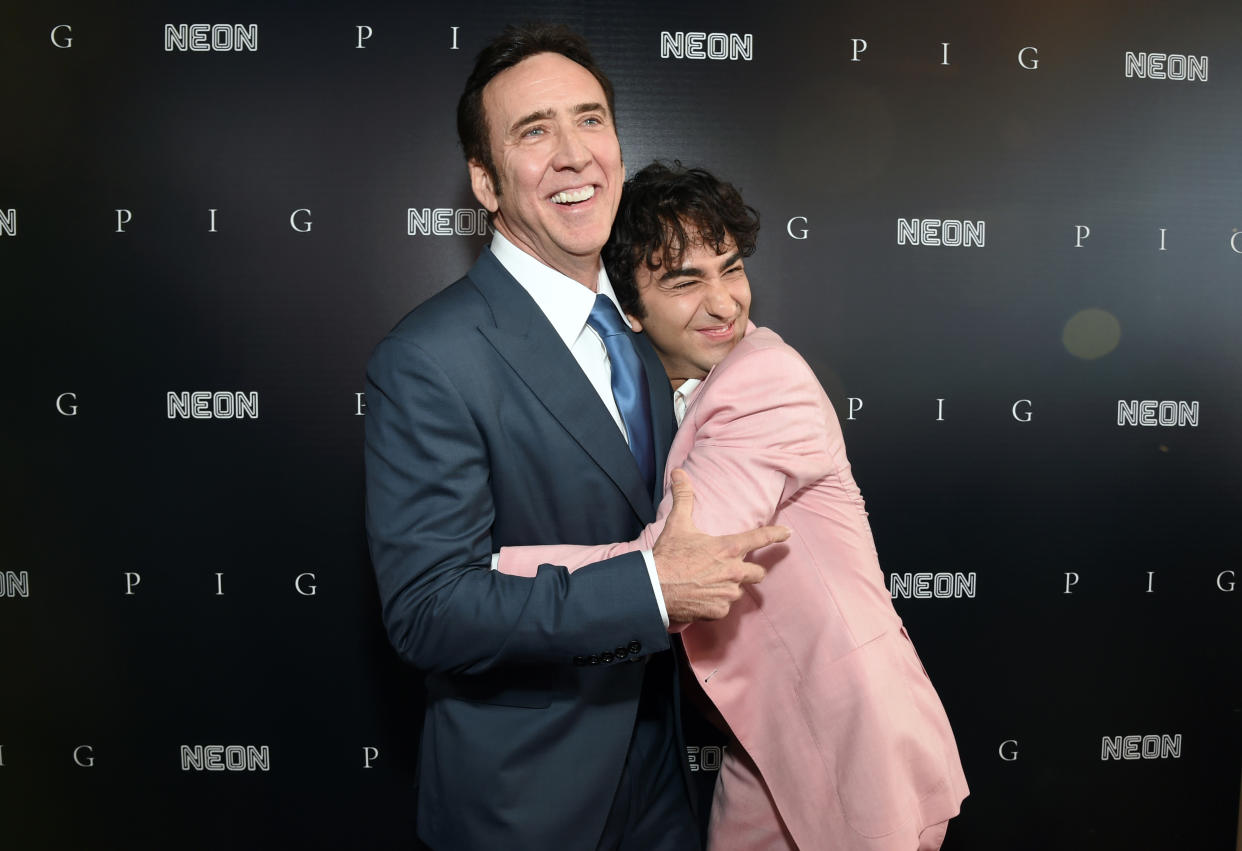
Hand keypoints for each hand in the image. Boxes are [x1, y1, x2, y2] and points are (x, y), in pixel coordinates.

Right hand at [652, 469, 789, 622]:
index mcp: (729, 548)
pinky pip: (725, 607)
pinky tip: (701, 597)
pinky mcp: (719, 611)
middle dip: (750, 571)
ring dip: (729, 587)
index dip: (776, 535)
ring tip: (708, 583)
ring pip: (739, 591)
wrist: (653, 588)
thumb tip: (679, 473)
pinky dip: (716, 603)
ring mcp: (728, 593)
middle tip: (732, 568)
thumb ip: (683, 497)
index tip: (788, 533)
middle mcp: (734, 572)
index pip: (760, 538)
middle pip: (758, 573)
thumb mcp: (677, 524)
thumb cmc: (668, 556)